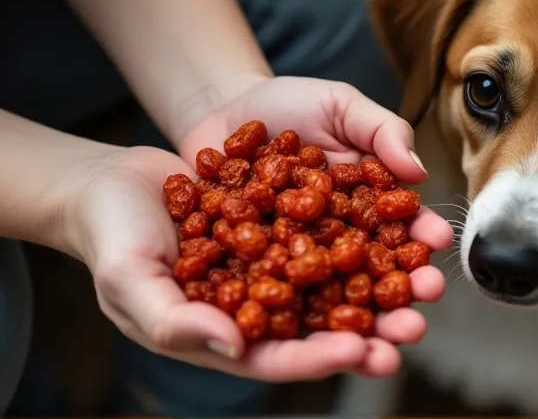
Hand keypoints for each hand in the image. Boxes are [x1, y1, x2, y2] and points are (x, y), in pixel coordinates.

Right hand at [66, 131, 451, 381]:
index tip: (364, 351)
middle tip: (415, 324)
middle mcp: (259, 299)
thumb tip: (235, 346)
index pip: (281, 355)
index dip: (322, 357)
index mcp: (226, 331)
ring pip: (338, 274)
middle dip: (373, 327)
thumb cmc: (112, 236)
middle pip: (323, 322)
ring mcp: (274, 257)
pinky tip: (398, 217)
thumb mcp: (129, 279)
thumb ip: (173, 319)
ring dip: (382, 275)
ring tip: (425, 272)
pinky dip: (363, 223)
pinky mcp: (284, 217)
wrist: (116, 180)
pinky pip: (329, 222)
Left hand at [177, 75, 453, 373]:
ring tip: (374, 353)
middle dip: (395, 302)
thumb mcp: (341, 105)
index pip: (399, 230)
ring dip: (353, 330)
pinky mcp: (252, 270)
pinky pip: (269, 297)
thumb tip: (419, 172)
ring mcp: (292, 258)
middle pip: (370, 276)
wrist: (221, 110)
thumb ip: (382, 130)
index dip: (420, 242)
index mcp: (365, 205)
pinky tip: (305, 341)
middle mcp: (335, 239)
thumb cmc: (288, 105)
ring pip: (327, 299)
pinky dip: (287, 319)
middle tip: (415, 323)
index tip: (438, 251)